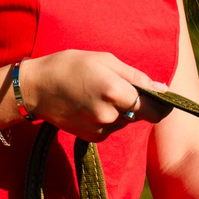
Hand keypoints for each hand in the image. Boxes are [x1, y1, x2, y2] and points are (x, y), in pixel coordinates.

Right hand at [14, 50, 162, 139]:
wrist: (35, 88)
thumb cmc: (71, 66)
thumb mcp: (105, 60)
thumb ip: (137, 77)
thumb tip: (162, 89)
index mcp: (116, 92)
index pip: (155, 110)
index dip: (162, 105)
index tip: (162, 98)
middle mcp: (110, 116)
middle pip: (141, 115)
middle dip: (136, 103)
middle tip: (117, 86)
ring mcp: (101, 129)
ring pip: (126, 121)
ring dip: (121, 110)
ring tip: (98, 94)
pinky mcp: (92, 138)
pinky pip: (111, 128)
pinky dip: (108, 119)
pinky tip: (91, 105)